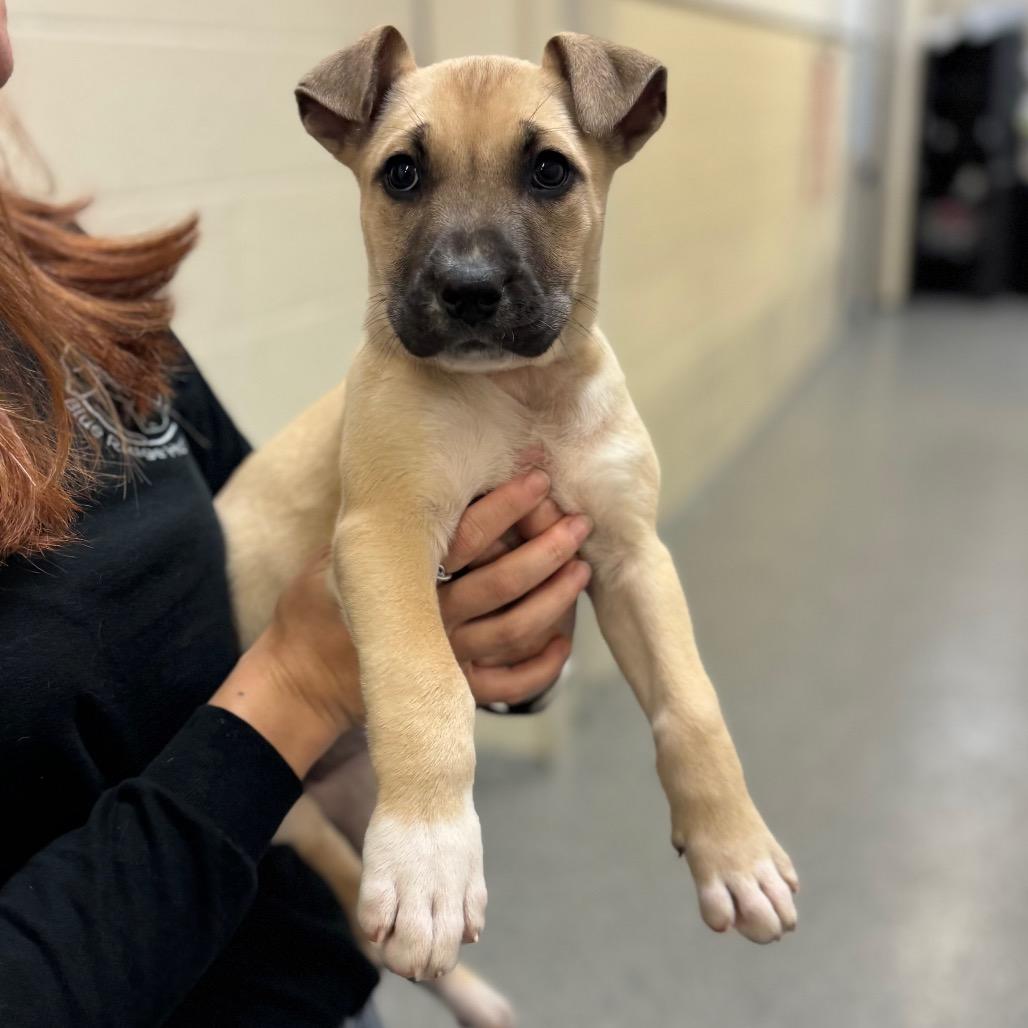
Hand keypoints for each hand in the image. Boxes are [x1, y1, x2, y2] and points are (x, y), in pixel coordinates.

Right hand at [213, 469, 589, 775]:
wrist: (301, 679)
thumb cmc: (317, 607)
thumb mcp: (335, 551)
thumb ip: (377, 519)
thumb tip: (410, 464)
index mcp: (406, 579)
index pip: (468, 537)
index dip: (507, 506)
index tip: (538, 479)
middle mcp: (433, 620)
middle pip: (504, 584)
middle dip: (547, 550)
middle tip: (578, 523)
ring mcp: (445, 659)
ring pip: (515, 631)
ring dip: (555, 601)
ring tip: (581, 570)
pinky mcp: (451, 690)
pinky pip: (506, 687)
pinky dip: (540, 670)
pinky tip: (562, 644)